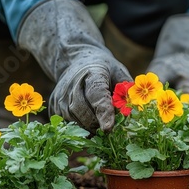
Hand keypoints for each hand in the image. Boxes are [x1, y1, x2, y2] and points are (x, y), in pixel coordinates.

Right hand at [17, 0, 131, 131]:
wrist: (78, 60)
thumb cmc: (104, 70)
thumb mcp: (119, 73)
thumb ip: (127, 90)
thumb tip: (134, 110)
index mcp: (92, 73)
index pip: (97, 95)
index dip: (103, 113)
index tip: (108, 128)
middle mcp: (72, 84)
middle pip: (84, 112)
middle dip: (98, 124)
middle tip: (109, 128)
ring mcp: (60, 96)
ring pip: (75, 121)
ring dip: (90, 128)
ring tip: (99, 122)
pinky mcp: (54, 106)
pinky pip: (68, 124)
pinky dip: (80, 128)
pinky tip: (88, 122)